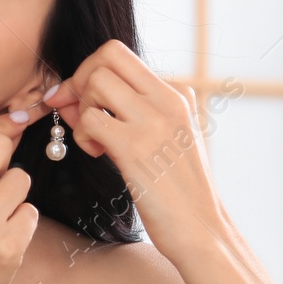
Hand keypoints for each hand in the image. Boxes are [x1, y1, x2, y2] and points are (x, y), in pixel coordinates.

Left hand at [43, 39, 224, 259]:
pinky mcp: (135, 148)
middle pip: (107, 54)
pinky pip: (90, 119)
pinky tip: (98, 154)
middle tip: (81, 113)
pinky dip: (83, 135)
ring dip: (82, 109)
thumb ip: (146, 111)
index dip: (90, 71)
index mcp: (177, 95)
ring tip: (95, 140)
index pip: (121, 54)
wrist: (202, 229)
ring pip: (96, 82)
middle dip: (81, 79)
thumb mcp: (176, 139)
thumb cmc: (182, 191)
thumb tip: (90, 93)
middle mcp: (167, 100)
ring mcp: (152, 121)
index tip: (81, 99)